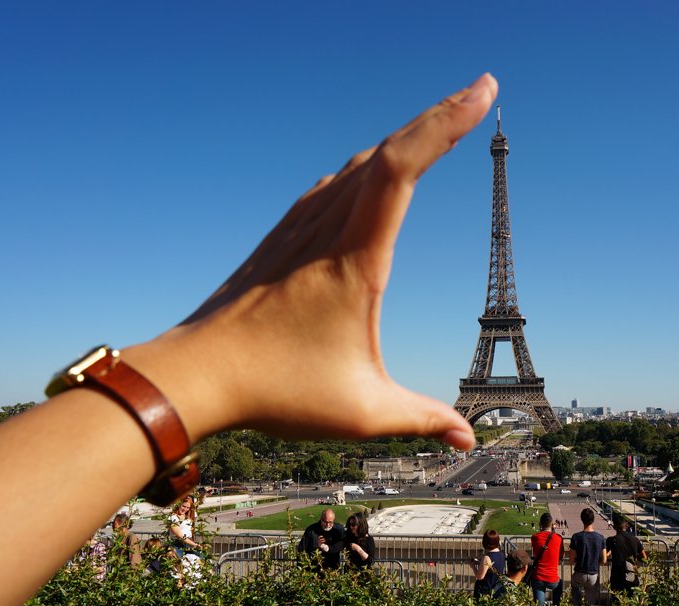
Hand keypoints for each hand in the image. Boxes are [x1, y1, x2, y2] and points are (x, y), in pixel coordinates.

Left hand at [123, 75, 497, 449]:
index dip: (444, 123)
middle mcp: (327, 229)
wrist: (196, 375)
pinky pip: (333, 184)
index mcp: (355, 258)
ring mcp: (300, 227)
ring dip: (403, 138)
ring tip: (439, 124)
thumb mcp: (361, 410)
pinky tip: (370, 171)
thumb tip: (469, 441)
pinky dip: (366, 166)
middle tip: (480, 92)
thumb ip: (422, 418)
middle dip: (439, 116)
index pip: (403, 167)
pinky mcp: (282, 237)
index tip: (482, 92)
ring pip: (359, 164)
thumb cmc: (275, 390)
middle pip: (387, 150)